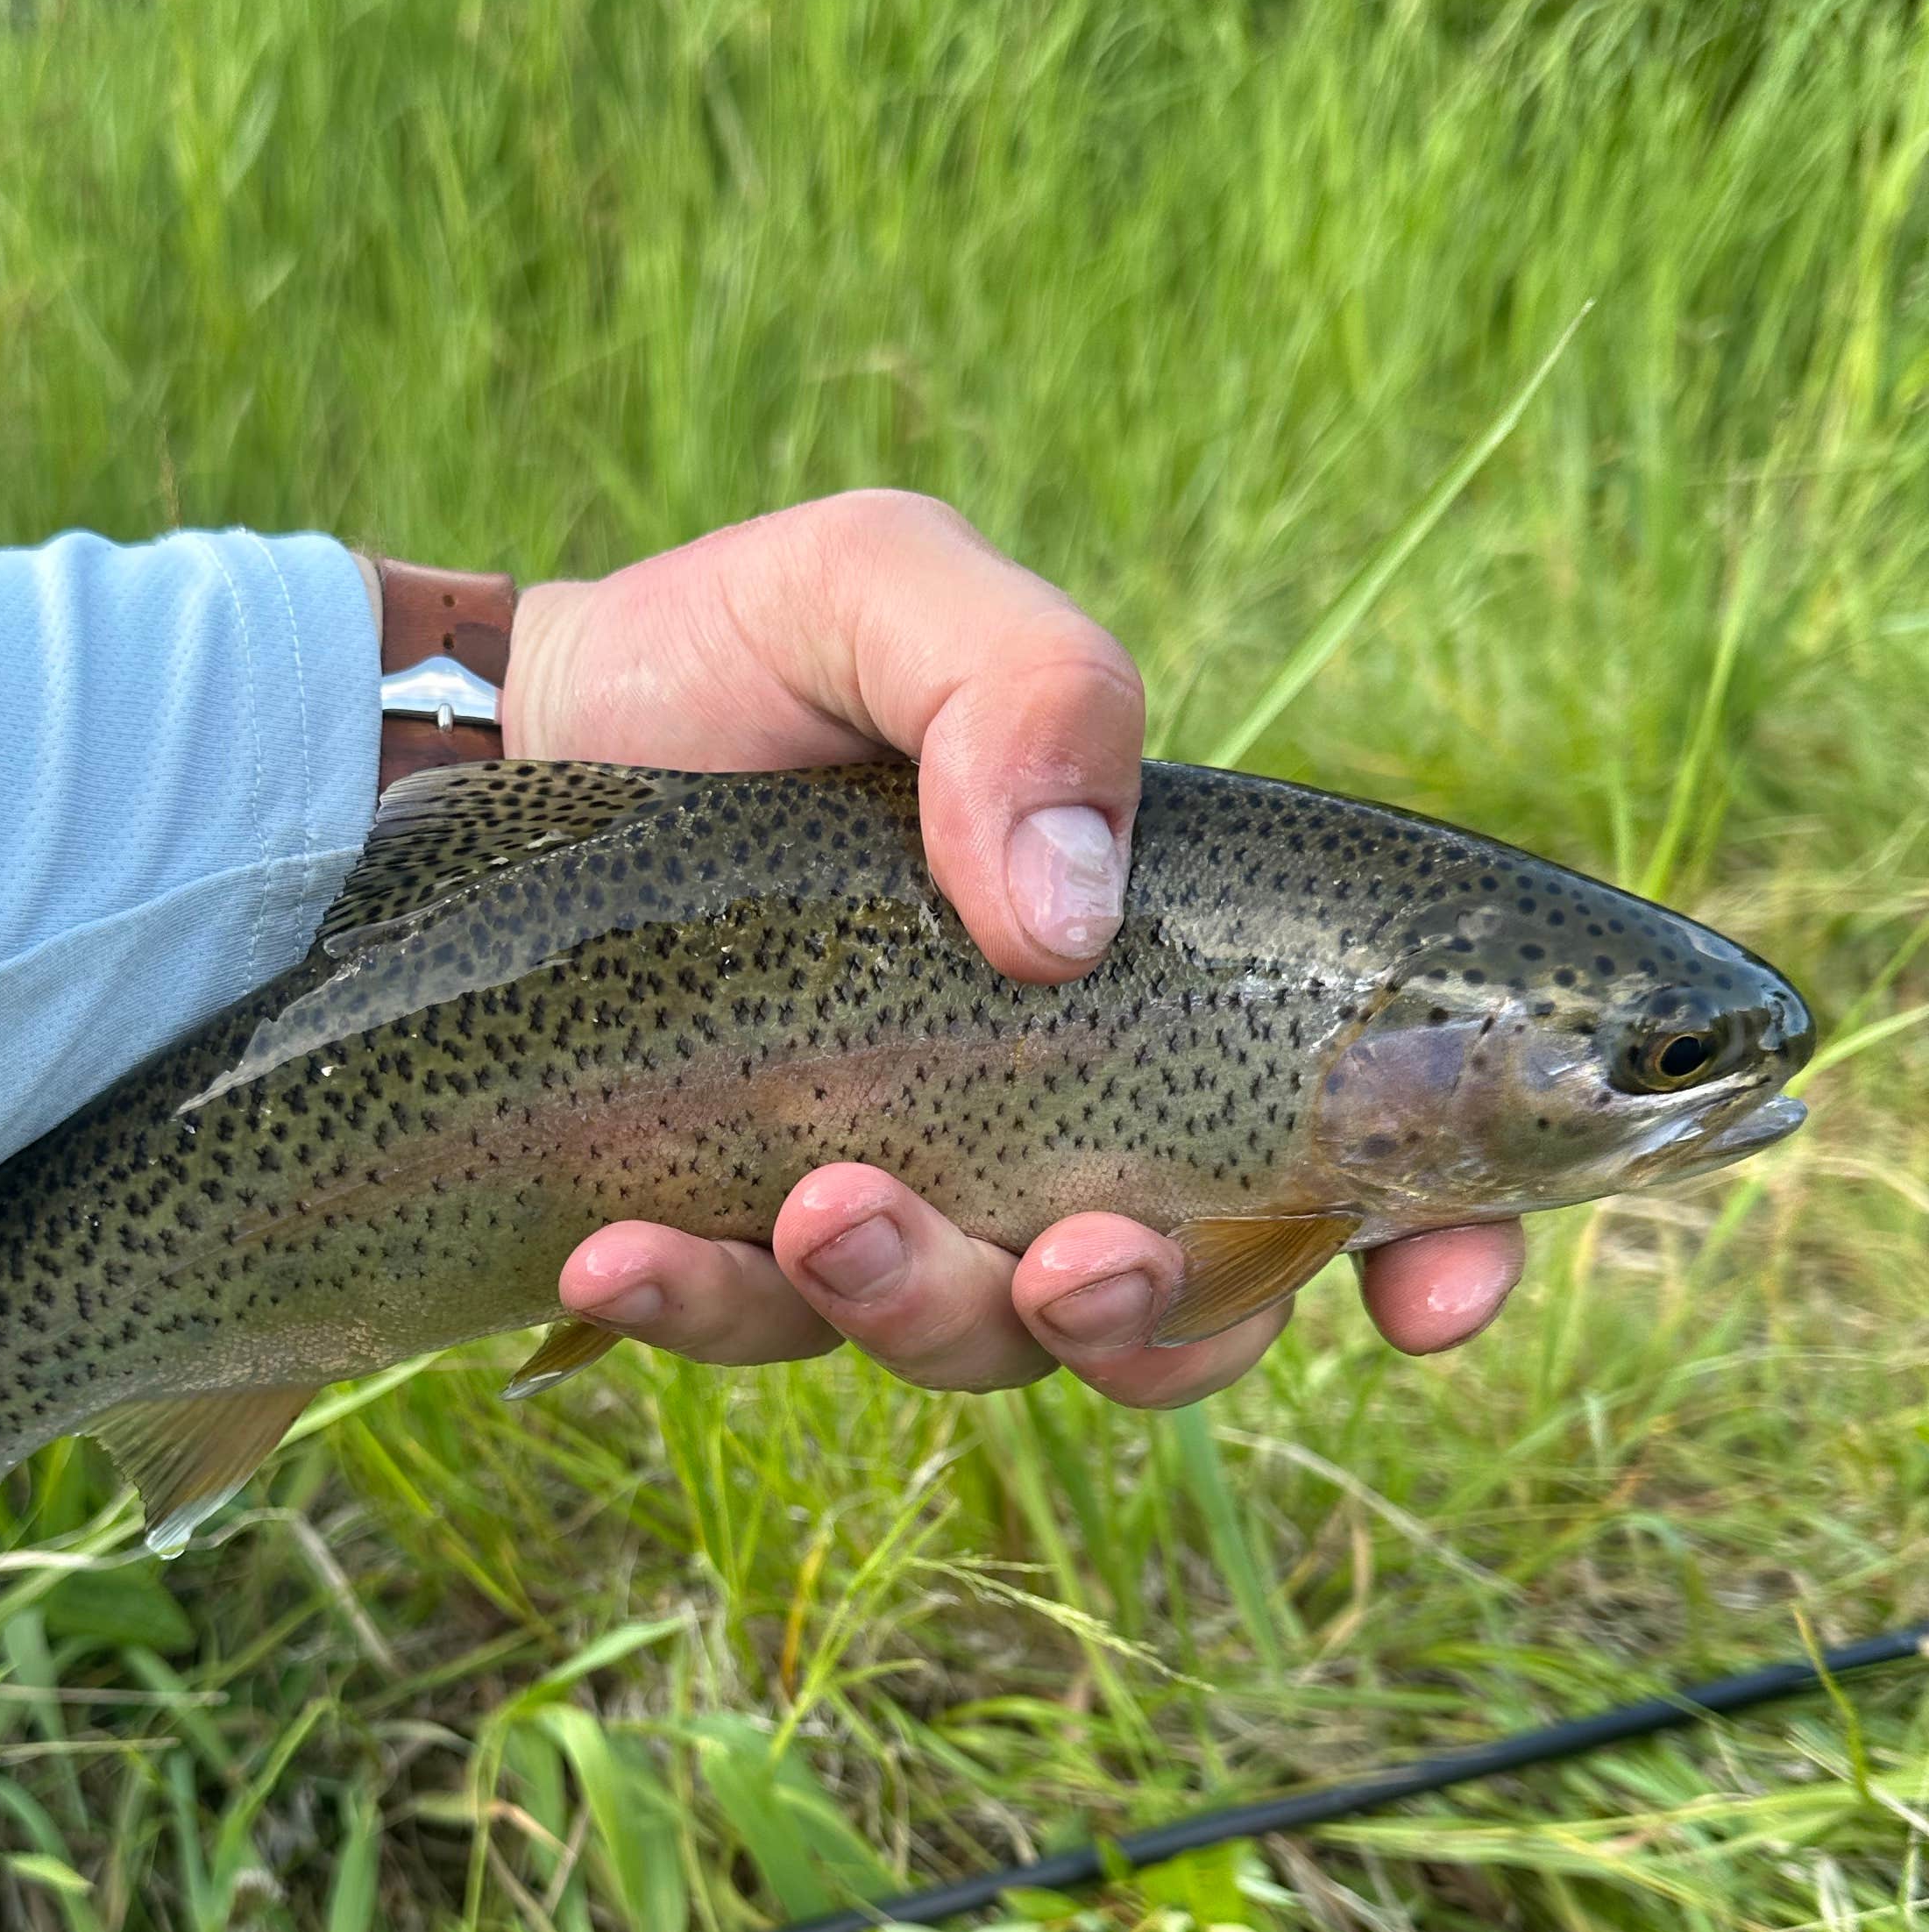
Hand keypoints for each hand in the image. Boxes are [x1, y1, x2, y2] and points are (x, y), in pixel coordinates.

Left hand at [502, 494, 1524, 1406]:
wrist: (492, 732)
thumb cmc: (730, 657)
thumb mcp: (889, 588)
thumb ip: (1028, 688)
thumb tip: (1067, 920)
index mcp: (1163, 976)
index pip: (1361, 1149)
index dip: (1439, 1240)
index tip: (1434, 1295)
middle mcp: (1058, 1122)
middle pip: (1180, 1306)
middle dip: (1151, 1319)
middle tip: (1075, 1262)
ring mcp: (905, 1201)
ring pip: (979, 1343)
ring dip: (919, 1305)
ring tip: (819, 1205)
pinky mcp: (737, 1249)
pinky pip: (751, 1332)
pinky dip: (695, 1307)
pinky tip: (613, 1255)